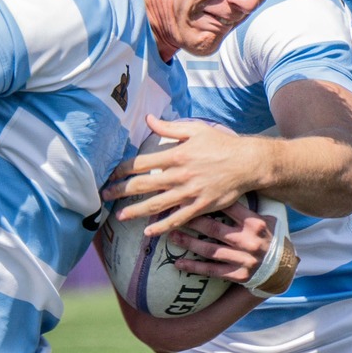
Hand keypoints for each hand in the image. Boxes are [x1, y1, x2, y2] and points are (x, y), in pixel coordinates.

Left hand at [106, 115, 262, 235]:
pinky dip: (162, 227)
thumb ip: (170, 127)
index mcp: (176, 155)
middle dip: (120, 191)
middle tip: (104, 197)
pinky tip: (149, 233)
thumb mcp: (196, 130)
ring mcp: (190, 192)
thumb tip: (148, 120)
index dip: (122, 170)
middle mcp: (179, 175)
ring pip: (157, 204)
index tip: (109, 175)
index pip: (141, 163)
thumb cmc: (222, 144)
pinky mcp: (200, 206)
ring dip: (136, 211)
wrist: (247, 163)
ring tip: (120, 216)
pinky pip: (177, 219)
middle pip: (143, 185)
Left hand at [171, 200, 273, 282]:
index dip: (207, 201)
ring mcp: (244, 260)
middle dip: (192, 221)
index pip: (229, 208)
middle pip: (214, 229)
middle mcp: (249, 241)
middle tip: (173, 214)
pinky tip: (178, 263)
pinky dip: (194, 267)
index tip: (189, 195)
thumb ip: (248, 205)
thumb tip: (228, 183)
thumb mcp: (267, 218)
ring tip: (172, 236)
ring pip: (210, 250)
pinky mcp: (238, 275)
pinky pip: (212, 271)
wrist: (282, 268)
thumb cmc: (269, 238)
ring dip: (188, 243)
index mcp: (256, 224)